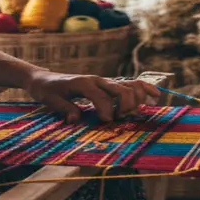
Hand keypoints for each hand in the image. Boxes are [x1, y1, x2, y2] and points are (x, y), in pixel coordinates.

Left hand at [21, 71, 160, 122]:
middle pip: (120, 89)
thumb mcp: (50, 100)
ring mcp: (104, 81)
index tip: (106, 121)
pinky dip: (144, 88)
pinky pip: (130, 84)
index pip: (101, 96)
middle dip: (125, 106)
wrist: (44, 79)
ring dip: (136, 99)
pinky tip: (155, 95)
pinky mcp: (108, 85)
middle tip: (119, 119)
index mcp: (83, 83)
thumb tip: (75, 119)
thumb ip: (64, 109)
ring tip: (134, 111)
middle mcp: (97, 80)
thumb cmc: (46, 90)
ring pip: (129, 85)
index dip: (106, 109)